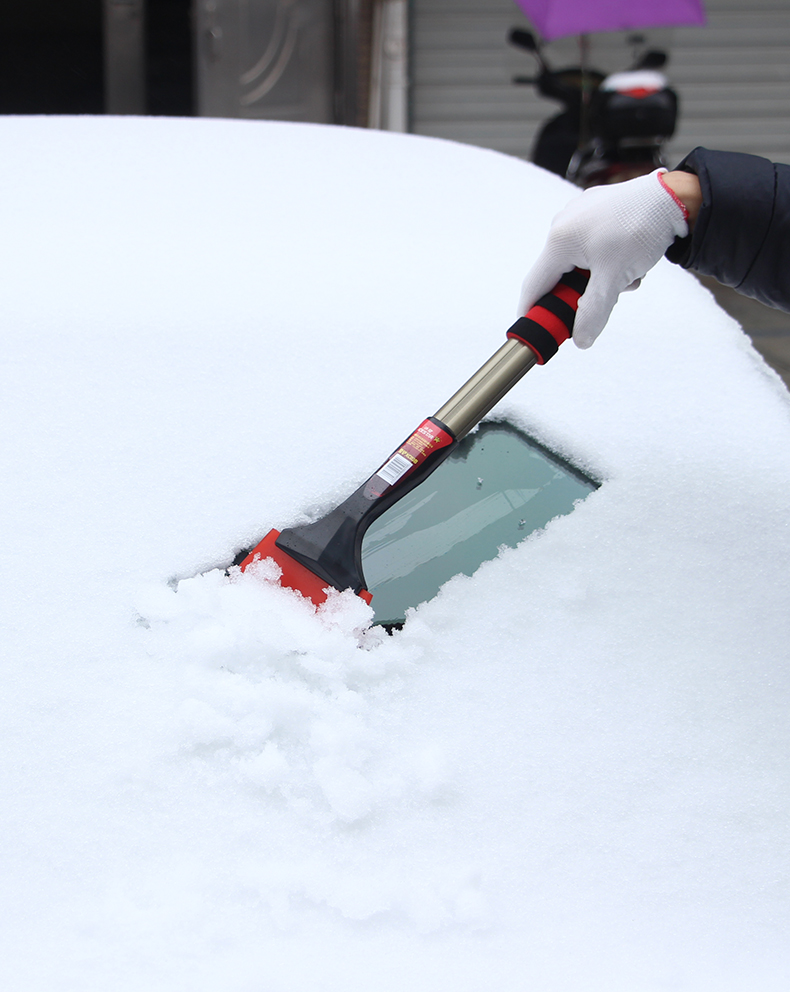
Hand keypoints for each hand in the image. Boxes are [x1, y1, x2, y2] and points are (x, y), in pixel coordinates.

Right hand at [519, 170, 689, 348]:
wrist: (675, 196)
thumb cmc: (641, 228)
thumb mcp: (615, 278)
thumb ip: (593, 312)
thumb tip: (581, 341)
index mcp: (559, 240)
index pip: (535, 286)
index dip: (533, 311)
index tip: (536, 330)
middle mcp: (563, 224)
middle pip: (560, 275)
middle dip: (581, 293)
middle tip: (606, 300)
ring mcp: (579, 215)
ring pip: (580, 262)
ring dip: (601, 278)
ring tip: (627, 276)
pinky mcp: (596, 211)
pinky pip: (592, 246)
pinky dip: (608, 260)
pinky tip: (629, 259)